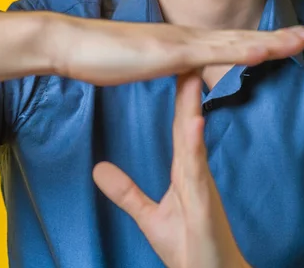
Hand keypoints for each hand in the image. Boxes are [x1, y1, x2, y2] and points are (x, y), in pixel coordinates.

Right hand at [51, 15, 303, 85]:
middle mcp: (187, 37)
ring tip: (303, 40)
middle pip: (242, 38)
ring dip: (272, 41)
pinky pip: (210, 54)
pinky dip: (239, 52)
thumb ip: (165, 63)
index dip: (262, 42)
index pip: (231, 43)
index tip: (287, 43)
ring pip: (235, 42)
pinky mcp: (166, 53)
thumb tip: (184, 69)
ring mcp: (179, 43)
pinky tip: (260, 52)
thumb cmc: (101, 55)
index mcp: (183, 43)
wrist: (71, 43)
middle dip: (279, 38)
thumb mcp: (142, 62)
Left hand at [93, 71, 251, 267]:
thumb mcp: (150, 217)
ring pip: (194, 142)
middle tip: (185, 54)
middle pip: (188, 124)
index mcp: (186, 171)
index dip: (177, 96)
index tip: (173, 65)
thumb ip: (127, 192)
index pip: (179, 126)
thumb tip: (99, 169)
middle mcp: (196, 172)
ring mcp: (202, 186)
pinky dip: (194, 147)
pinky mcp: (205, 205)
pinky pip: (198, 172)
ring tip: (190, 78)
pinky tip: (193, 125)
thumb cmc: (190, 249)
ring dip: (191, 109)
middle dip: (187, 90)